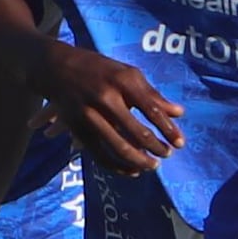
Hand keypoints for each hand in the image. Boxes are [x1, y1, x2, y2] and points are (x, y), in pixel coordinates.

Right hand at [43, 44, 183, 171]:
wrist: (57, 67)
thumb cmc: (101, 70)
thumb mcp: (127, 74)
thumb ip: (152, 95)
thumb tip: (179, 113)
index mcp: (123, 81)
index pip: (152, 109)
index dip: (168, 129)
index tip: (180, 143)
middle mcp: (107, 97)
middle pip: (137, 132)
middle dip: (156, 148)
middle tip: (167, 154)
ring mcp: (90, 114)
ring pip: (119, 147)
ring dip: (139, 161)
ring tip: (152, 165)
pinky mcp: (77, 128)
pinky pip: (99, 154)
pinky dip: (117, 166)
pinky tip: (131, 170)